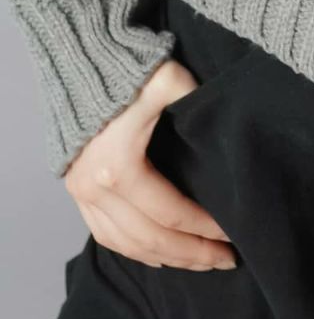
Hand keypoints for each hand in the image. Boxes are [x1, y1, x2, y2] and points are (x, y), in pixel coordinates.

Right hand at [62, 57, 237, 271]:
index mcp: (119, 168)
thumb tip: (225, 117)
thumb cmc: (129, 68)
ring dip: (164, 257)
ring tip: (200, 261)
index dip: (203, 227)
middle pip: (149, 238)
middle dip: (191, 253)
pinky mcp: (77, 190)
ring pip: (126, 243)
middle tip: (226, 259)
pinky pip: (104, 235)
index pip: (170, 212)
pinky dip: (134, 248)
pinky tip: (159, 252)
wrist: (82, 58)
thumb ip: (196, 97)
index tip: (232, 233)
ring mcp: (82, 193)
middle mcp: (96, 189)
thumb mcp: (167, 78)